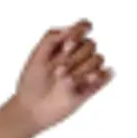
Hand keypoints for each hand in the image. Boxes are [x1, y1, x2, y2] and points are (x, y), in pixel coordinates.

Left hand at [14, 19, 114, 133]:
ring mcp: (85, 71)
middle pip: (91, 45)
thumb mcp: (36, 56)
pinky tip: (90, 79)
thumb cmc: (30, 82)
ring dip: (82, 69)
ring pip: (98, 59)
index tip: (66, 45)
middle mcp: (77, 56)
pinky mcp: (91, 87)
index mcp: (65, 45)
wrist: (31, 109)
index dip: (79, 31)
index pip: (83, 28)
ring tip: (65, 81)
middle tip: (57, 70)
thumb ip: (52, 37)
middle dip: (75, 57)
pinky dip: (101, 74)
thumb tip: (71, 28)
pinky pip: (105, 75)